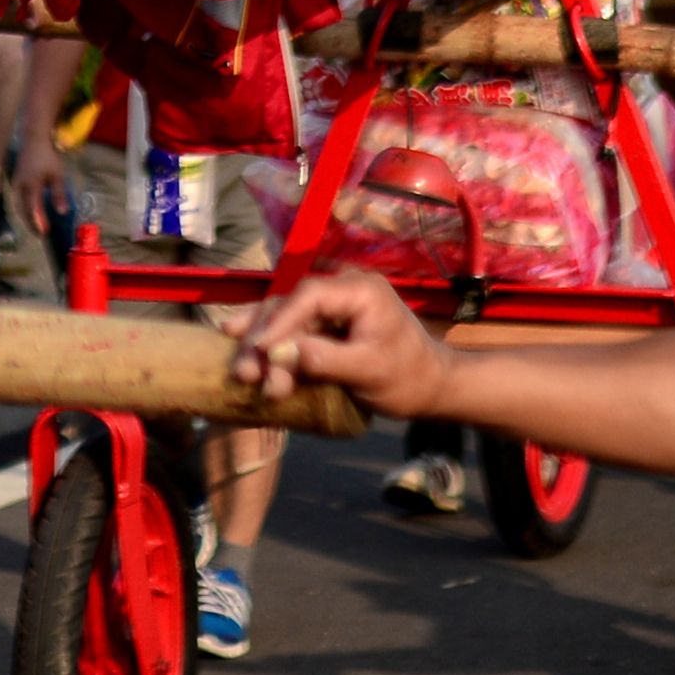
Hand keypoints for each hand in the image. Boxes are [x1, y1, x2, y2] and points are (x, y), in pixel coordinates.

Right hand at [222, 267, 453, 422]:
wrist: (431, 386)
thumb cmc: (406, 377)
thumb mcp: (368, 371)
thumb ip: (324, 359)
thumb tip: (278, 355)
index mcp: (361, 290)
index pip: (309, 296)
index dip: (278, 321)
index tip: (258, 350)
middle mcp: (343, 288)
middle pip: (290, 305)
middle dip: (263, 339)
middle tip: (244, 373)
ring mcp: (334, 303)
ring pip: (285, 316)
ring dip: (262, 345)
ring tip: (243, 374)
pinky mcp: (328, 321)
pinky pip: (293, 327)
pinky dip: (272, 344)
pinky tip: (243, 346)